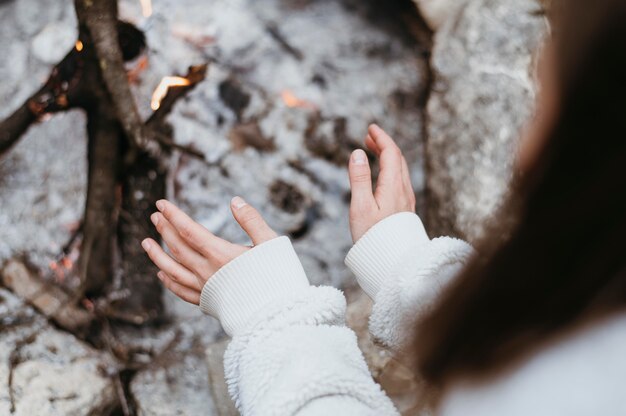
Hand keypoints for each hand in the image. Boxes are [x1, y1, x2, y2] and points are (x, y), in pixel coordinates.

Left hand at [141, 197, 277, 303]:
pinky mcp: (209, 304)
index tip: (161, 204)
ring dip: (157, 255)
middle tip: (155, 216)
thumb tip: (235, 200)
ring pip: (173, 270)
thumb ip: (251, 220)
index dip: (174, 215)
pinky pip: (181, 291)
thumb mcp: (271, 243)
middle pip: (178, 247)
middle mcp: (208, 271)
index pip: (189, 230)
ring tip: (146, 243)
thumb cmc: (279, 277)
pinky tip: (161, 275)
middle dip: (165, 229)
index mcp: (221, 254)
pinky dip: (169, 281)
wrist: (279, 316)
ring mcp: (206, 289)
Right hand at [348, 124, 415, 241]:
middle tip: (369, 136)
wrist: (391, 262)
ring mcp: (406, 200)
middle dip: (384, 144)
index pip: (391, 153)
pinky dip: (390, 169)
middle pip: (397, 159)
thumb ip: (359, 178)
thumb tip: (358, 153)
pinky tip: (381, 175)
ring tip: (373, 151)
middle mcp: (404, 191)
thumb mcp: (360, 206)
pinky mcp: (404, 209)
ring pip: (400, 170)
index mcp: (393, 186)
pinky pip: (400, 180)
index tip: (371, 128)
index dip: (381, 138)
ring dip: (387, 156)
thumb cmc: (373, 237)